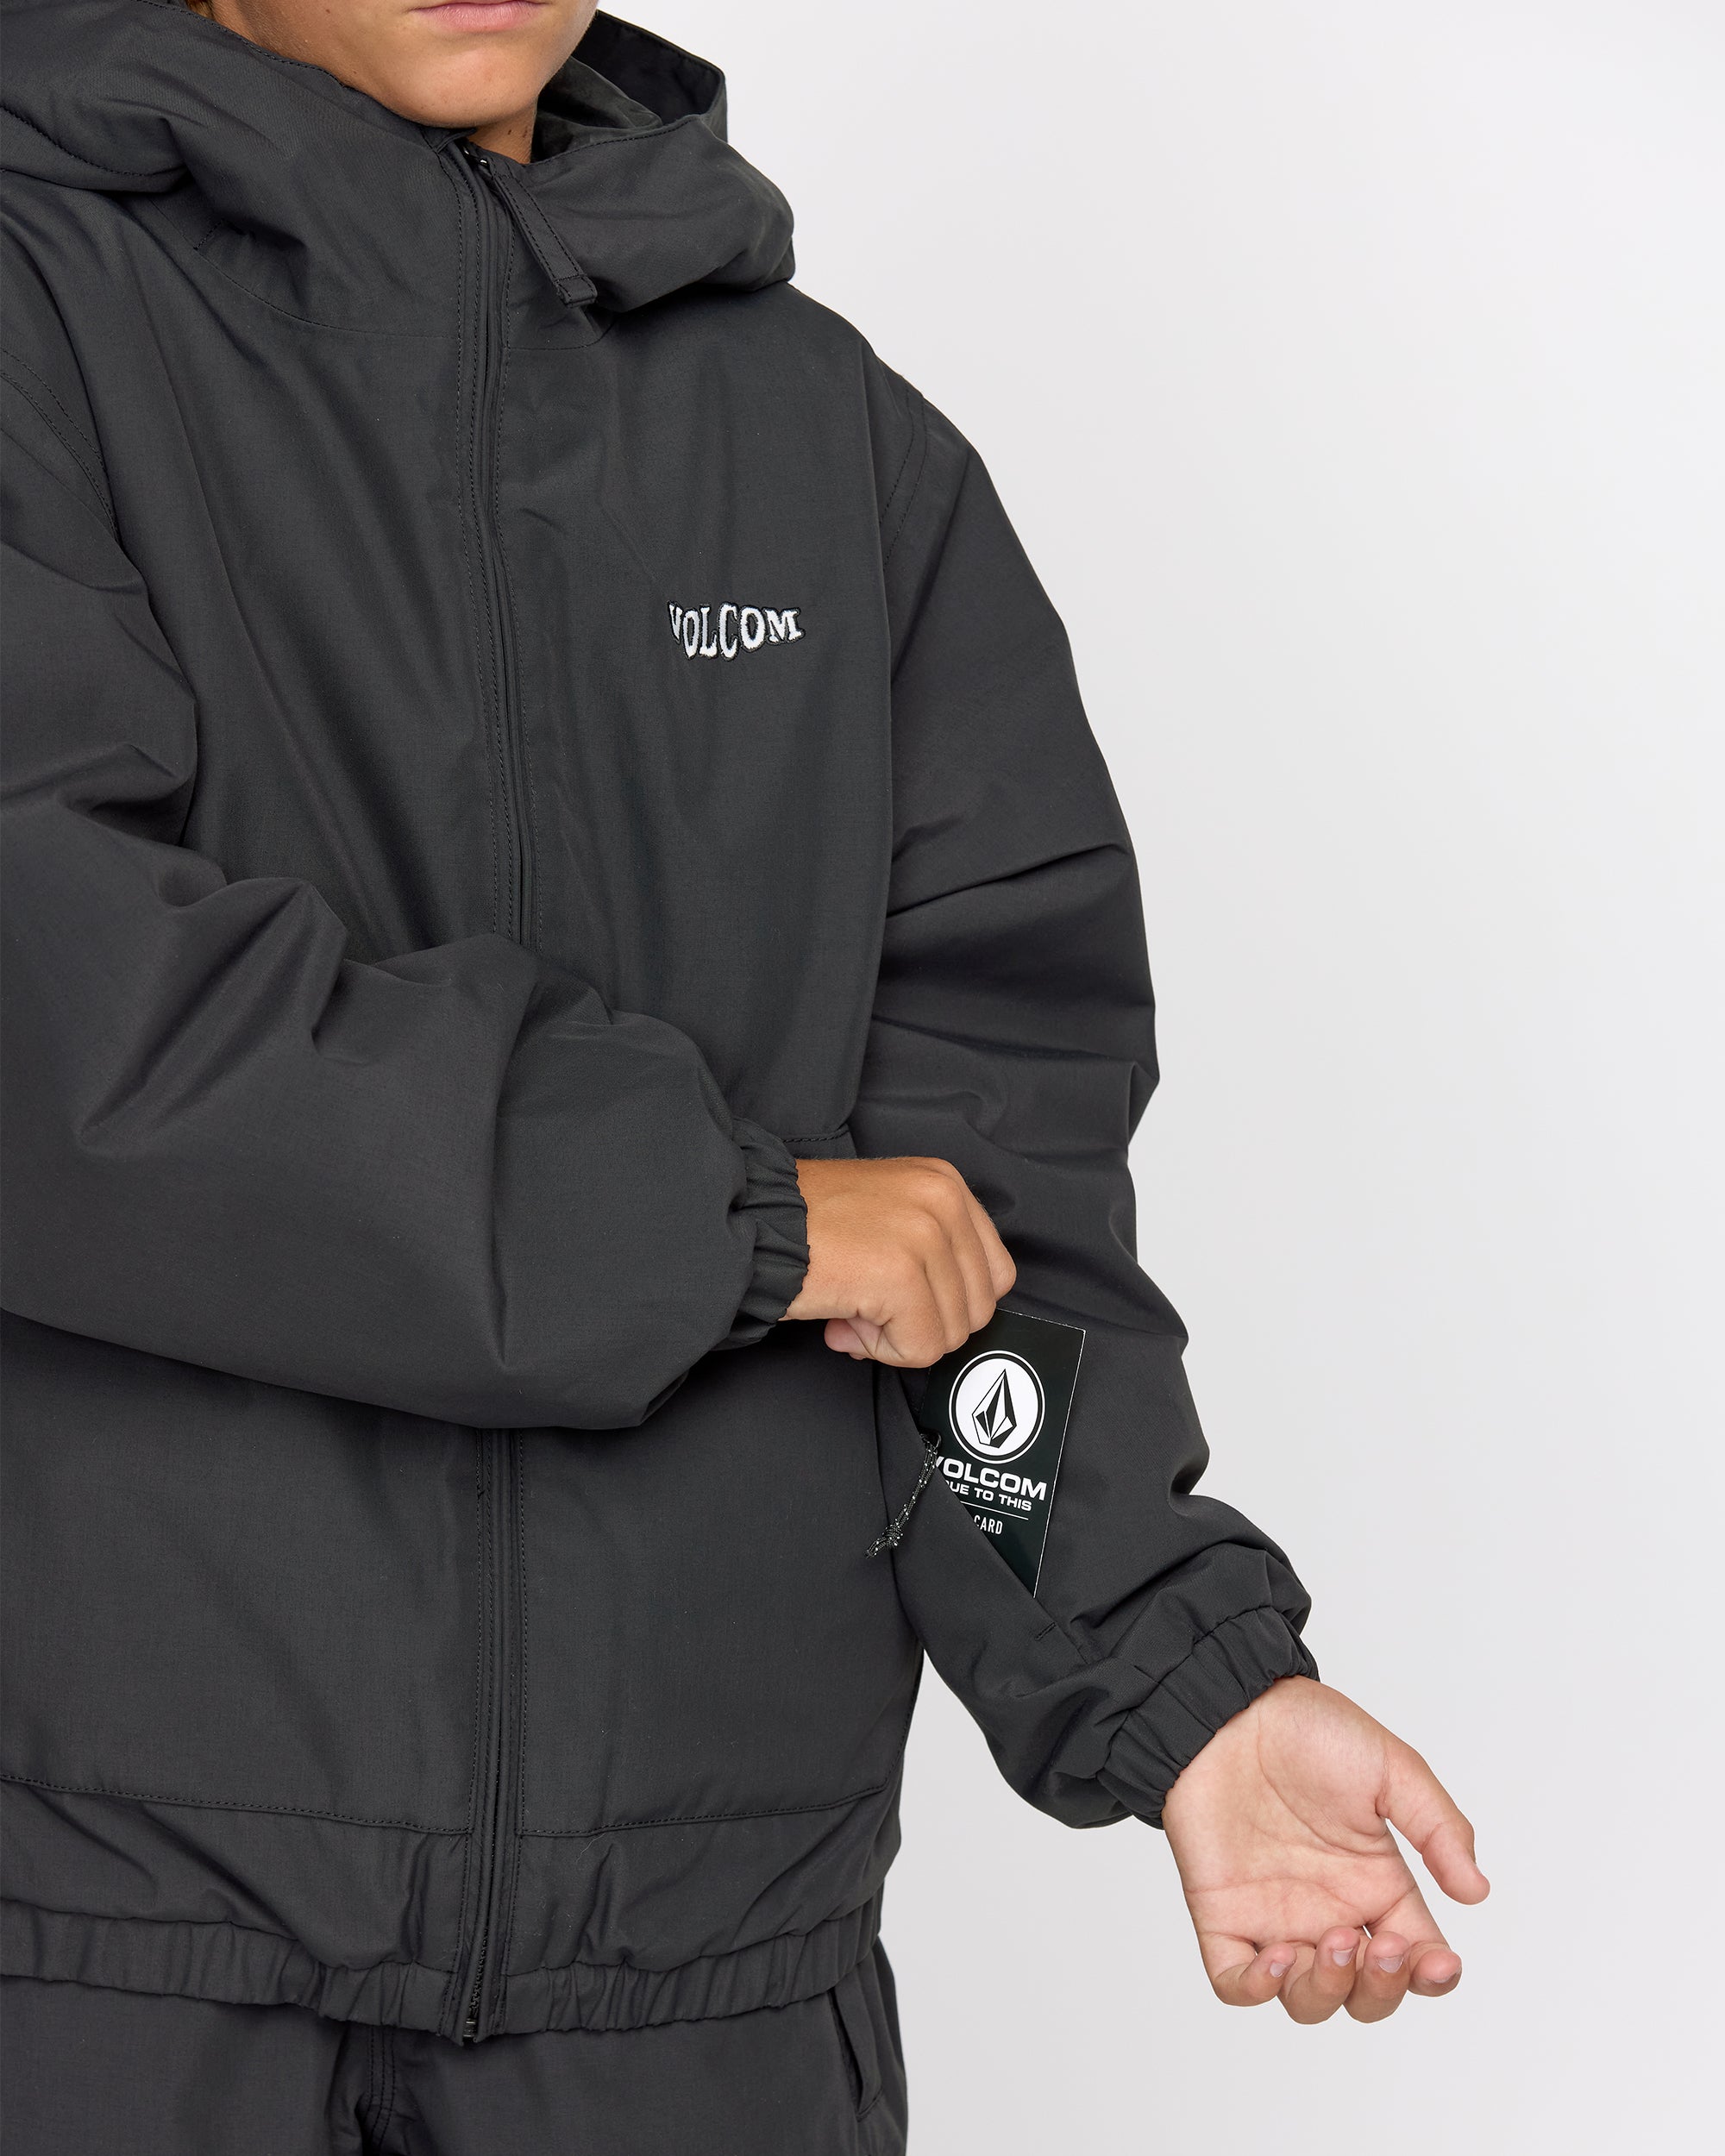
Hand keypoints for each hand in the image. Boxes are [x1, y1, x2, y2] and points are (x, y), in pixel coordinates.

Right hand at [783, 1156, 1014, 1366]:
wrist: (748, 1222)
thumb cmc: (802, 1223)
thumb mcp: (886, 1213)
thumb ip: (929, 1255)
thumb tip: (942, 1317)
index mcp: (945, 1183)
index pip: (994, 1274)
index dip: (945, 1303)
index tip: (896, 1298)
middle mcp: (943, 1200)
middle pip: (977, 1308)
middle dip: (922, 1324)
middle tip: (865, 1308)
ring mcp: (925, 1236)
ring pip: (949, 1333)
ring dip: (896, 1338)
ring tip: (850, 1310)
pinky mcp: (900, 1274)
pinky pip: (919, 1347)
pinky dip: (880, 1350)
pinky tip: (843, 1323)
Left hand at [1161, 1675, 1487, 2022]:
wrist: (1229, 1708)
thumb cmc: (1309, 1730)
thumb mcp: (1391, 1769)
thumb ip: (1437, 1827)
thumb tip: (1477, 1892)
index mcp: (1375, 1883)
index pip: (1415, 1957)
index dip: (1432, 1975)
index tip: (1437, 1960)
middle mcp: (1329, 1910)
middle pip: (1365, 1993)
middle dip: (1381, 1989)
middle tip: (1378, 1945)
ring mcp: (1274, 1917)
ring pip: (1308, 1999)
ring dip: (1326, 1991)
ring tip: (1329, 1942)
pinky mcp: (1222, 1915)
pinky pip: (1234, 1983)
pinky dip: (1255, 1989)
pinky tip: (1274, 1957)